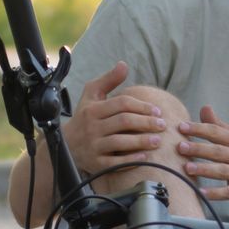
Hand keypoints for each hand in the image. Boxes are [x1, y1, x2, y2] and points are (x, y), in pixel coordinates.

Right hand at [61, 63, 171, 188]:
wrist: (65, 145)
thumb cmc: (85, 117)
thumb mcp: (92, 96)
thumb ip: (108, 80)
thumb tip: (124, 65)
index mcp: (93, 110)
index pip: (122, 104)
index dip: (142, 106)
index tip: (158, 111)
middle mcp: (92, 127)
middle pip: (124, 121)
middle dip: (146, 122)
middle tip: (163, 125)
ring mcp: (93, 146)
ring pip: (120, 142)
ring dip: (142, 141)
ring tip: (159, 141)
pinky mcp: (95, 164)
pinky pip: (115, 163)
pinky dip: (131, 160)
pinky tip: (145, 157)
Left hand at [177, 106, 228, 212]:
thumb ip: (219, 126)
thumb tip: (204, 108)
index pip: (216, 132)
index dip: (199, 129)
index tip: (181, 127)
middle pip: (218, 151)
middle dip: (199, 148)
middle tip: (180, 147)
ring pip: (222, 171)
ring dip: (205, 169)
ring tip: (187, 168)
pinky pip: (228, 192)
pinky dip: (215, 193)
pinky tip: (201, 193)